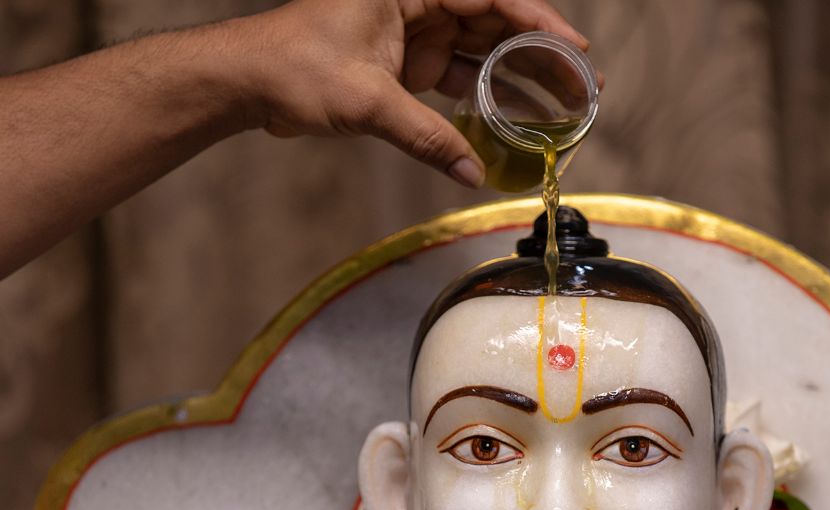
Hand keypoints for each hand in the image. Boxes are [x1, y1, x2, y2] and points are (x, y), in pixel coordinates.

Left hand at [207, 0, 591, 185]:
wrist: (249, 83)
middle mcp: (416, 1)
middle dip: (538, 54)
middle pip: (493, 24)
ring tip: (560, 108)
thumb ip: (426, 137)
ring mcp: (412, 34)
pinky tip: (513, 125)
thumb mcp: (367, 102)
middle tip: (581, 85)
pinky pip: (455, 81)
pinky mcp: (403, 66)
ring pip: (479, 54)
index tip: (573, 48)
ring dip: (518, 80)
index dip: (537, 20)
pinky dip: (482, 102)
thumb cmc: (294, 66)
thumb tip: (472, 172)